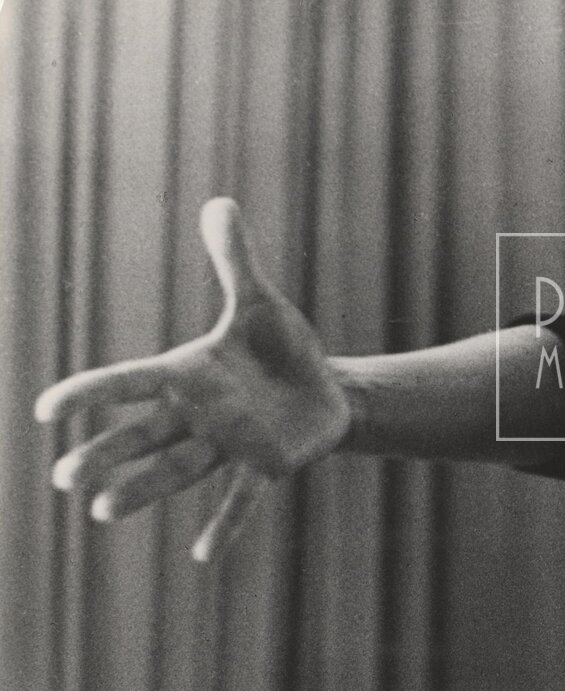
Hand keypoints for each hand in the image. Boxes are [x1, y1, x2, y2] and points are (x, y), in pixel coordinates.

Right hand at [35, 198, 350, 561]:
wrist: (324, 389)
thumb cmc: (281, 349)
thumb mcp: (261, 301)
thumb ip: (234, 259)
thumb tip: (219, 201)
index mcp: (189, 374)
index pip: (129, 382)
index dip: (90, 393)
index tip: (47, 409)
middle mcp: (200, 415)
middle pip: (142, 436)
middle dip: (106, 453)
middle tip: (66, 476)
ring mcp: (231, 445)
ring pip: (179, 469)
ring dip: (144, 488)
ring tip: (103, 510)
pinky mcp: (266, 466)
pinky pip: (242, 499)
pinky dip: (225, 525)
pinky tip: (200, 556)